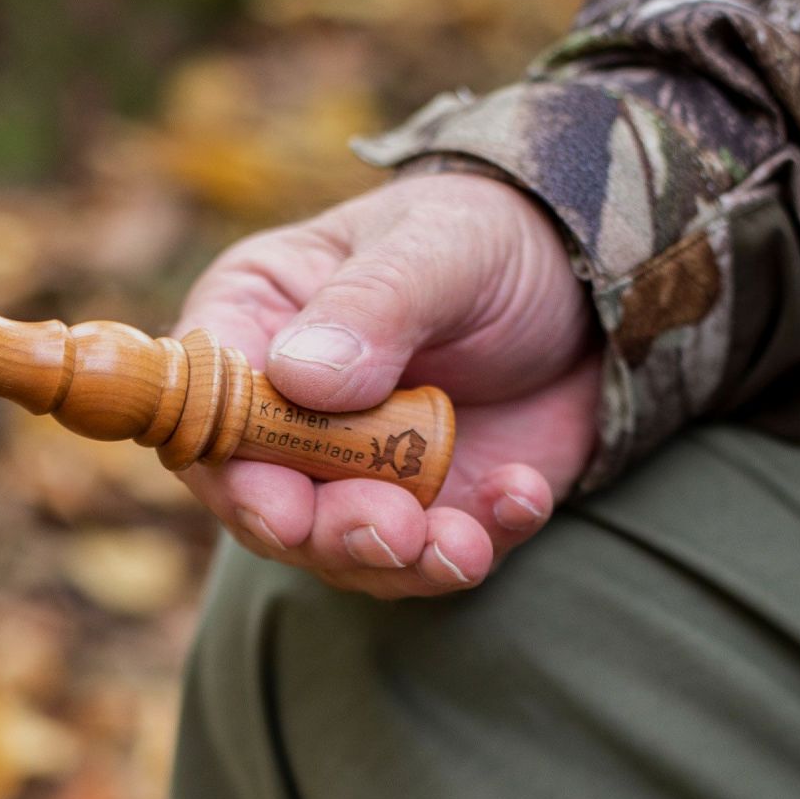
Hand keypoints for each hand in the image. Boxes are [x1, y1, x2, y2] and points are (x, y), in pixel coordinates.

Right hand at [174, 172, 601, 598]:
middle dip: (325, 532)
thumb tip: (301, 377)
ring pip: (345, 549)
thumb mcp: (439, 246)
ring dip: (399, 560)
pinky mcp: (431, 513)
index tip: (278, 505)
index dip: (228, 465)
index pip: (204, 408)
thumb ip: (372, 304)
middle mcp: (289, 416)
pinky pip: (439, 555)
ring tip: (461, 545)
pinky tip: (522, 497)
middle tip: (391, 531)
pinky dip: (479, 544)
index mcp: (255, 326)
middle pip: (265, 500)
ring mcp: (357, 473)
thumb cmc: (488, 238)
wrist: (594, 284)